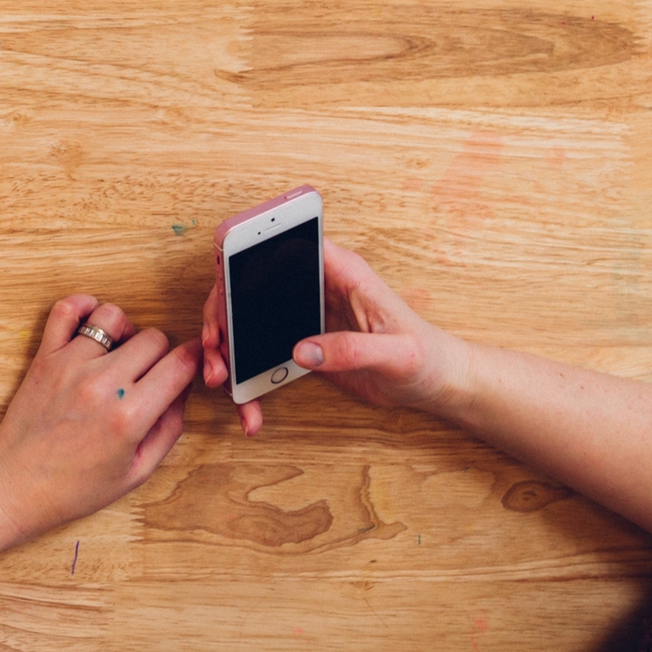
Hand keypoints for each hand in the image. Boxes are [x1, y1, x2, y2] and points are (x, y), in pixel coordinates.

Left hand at [0, 293, 201, 539]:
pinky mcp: (45, 356)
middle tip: (149, 375)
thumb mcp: (136, 473)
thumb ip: (168, 430)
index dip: (194, 361)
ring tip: (119, 355)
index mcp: (130, 416)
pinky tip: (91, 323)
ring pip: (114, 317)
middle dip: (160, 354)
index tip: (192, 363)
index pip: (180, 365)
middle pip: (153, 338)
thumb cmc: (74, 486)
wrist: (16, 485)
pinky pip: (66, 309)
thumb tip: (182, 391)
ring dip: (125, 332)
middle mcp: (102, 384)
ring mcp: (71, 364)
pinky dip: (83, 306)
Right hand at [203, 240, 474, 434]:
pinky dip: (248, 377)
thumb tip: (302, 350)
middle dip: (222, 314)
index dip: (245, 255)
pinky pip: (262, 353)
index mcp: (340, 271)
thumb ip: (351, 349)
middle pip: (249, 284)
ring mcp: (305, 314)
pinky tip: (249, 406)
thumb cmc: (426, 357)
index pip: (283, 244)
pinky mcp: (303, 342)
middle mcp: (316, 286)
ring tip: (222, 380)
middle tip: (215, 347)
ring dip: (227, 348)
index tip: (222, 282)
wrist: (436, 382)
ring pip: (247, 320)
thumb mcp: (395, 354)